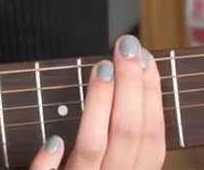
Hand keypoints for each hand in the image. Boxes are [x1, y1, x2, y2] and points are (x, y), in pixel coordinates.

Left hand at [29, 35, 164, 169]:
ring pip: (92, 149)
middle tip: (126, 46)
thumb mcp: (116, 165)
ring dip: (98, 105)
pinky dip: (51, 160)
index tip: (145, 58)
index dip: (152, 96)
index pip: (152, 136)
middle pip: (126, 134)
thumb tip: (126, 80)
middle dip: (129, 86)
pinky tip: (53, 139)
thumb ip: (121, 138)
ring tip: (101, 68)